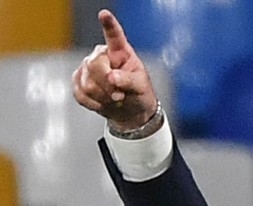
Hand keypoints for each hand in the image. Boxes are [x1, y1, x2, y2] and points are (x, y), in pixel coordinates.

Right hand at [72, 9, 157, 130]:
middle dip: (108, 86)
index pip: (114, 35)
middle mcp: (100, 55)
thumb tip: (112, 77)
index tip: (104, 14)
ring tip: (115, 98)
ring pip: (87, 84)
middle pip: (95, 66)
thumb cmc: (138, 93)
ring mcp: (87, 68)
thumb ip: (128, 80)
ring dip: (103, 97)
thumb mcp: (141, 86)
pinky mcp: (78, 81)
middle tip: (120, 95)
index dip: (109, 25)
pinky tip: (103, 102)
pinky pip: (80, 94)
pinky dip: (94, 104)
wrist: (130, 111)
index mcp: (119, 51)